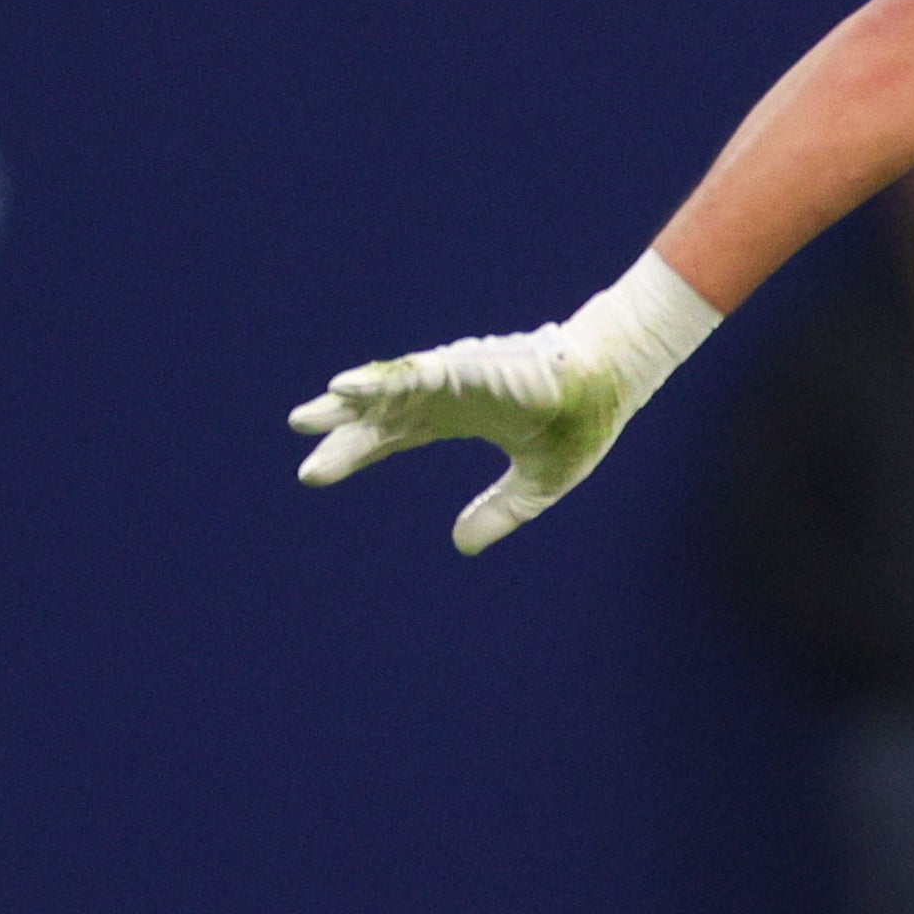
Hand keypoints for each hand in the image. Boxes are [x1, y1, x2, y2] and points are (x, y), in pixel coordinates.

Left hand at [288, 256, 716, 553]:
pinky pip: (412, 374)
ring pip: (386, 390)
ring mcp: (452, 377)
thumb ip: (500, 511)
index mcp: (458, 417)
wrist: (611, 381)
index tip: (314, 475)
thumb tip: (460, 546)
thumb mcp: (539, 482)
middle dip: (340, 432)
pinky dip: (377, 381)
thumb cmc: (582, 422)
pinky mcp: (464, 367)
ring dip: (346, 403)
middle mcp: (446, 395)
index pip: (394, 436)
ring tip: (307, 417)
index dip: (356, 454)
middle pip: (380, 415)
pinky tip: (344, 388)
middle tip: (303, 449)